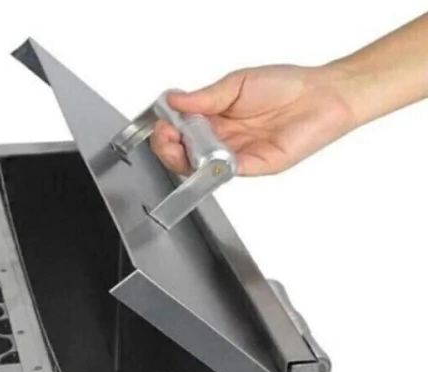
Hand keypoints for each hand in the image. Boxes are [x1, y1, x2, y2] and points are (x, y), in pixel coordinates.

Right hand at [151, 65, 356, 176]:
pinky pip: (225, 173)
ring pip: (200, 168)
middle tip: (166, 137)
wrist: (323, 95)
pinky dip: (211, 168)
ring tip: (179, 145)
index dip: (167, 130)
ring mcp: (235, 155)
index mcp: (215, 118)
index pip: (180, 131)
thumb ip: (206, 97)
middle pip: (184, 154)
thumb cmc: (286, 86)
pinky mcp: (252, 166)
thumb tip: (174, 100)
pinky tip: (204, 157)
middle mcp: (222, 139)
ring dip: (184, 159)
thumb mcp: (238, 84)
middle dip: (168, 148)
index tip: (162, 122)